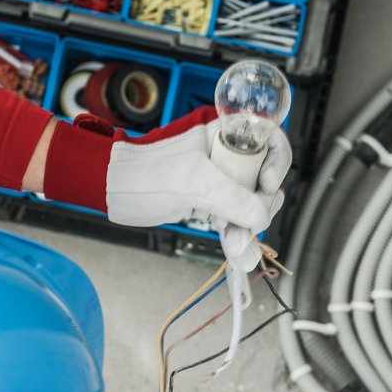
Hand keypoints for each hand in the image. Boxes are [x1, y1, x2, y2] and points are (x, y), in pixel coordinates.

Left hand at [41, 107, 290, 233]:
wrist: (113, 190)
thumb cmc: (146, 173)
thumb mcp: (195, 183)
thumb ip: (233, 199)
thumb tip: (262, 219)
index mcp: (226, 136)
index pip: (270, 141)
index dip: (278, 162)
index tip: (267, 183)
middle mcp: (228, 157)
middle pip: (266, 180)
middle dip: (262, 206)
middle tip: (249, 226)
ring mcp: (221, 181)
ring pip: (252, 205)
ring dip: (250, 229)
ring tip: (240, 251)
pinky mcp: (211, 203)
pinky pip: (235, 220)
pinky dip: (238, 238)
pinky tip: (240, 255)